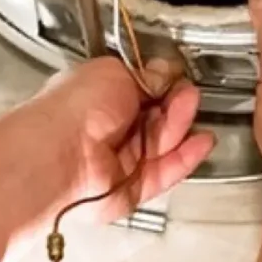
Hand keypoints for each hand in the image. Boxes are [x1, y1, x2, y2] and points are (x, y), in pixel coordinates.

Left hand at [31, 57, 214, 222]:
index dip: (163, 85)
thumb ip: (146, 76)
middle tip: (185, 94)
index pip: (143, 92)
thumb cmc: (73, 109)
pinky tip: (200, 142)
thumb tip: (164, 73)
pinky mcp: (132, 188)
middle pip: (158, 118)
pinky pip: (165, 173)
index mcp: (100, 98)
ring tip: (189, 109)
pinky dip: (185, 158)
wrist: (61, 154)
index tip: (177, 78)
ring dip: (181, 126)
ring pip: (164, 144)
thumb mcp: (116, 73)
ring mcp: (121, 161)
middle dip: (175, 104)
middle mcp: (109, 130)